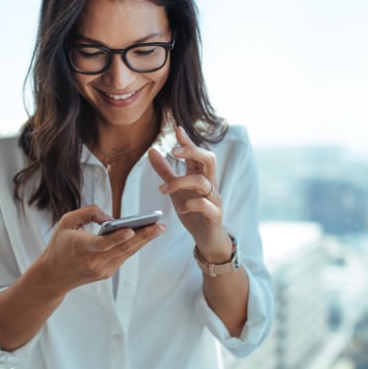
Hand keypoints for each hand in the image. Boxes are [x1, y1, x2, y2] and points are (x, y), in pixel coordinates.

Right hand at [41, 204, 164, 294]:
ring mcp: (100, 270)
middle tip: (160, 226)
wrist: (53, 275)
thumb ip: (88, 213)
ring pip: (126, 253)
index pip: (102, 244)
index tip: (131, 230)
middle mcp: (92, 261)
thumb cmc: (60, 244)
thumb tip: (111, 218)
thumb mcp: (67, 221)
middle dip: (143, 236)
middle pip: (121, 248)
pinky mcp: (106, 274)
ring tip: (158, 229)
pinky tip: (146, 236)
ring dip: (144, 241)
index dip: (117, 237)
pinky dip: (134, 246)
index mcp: (80, 246)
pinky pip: (123, 257)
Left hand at [148, 126, 230, 259]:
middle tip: (173, 151)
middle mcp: (210, 184)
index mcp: (200, 176)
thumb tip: (151, 151)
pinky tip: (181, 208)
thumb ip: (165, 171)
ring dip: (181, 182)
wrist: (208, 239)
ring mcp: (214, 199)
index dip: (188, 142)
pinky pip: (207, 205)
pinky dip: (193, 204)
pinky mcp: (215, 215)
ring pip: (203, 182)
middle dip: (192, 152)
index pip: (196, 154)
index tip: (178, 129)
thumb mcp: (176, 190)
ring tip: (163, 189)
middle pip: (209, 160)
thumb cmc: (193, 212)